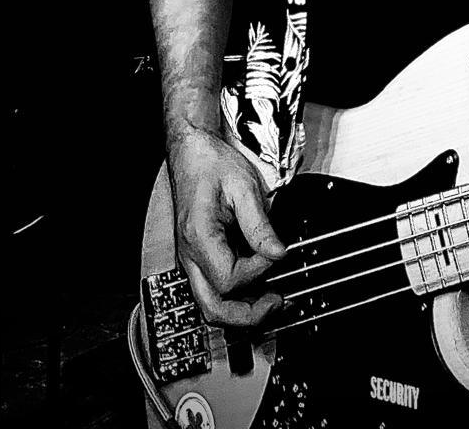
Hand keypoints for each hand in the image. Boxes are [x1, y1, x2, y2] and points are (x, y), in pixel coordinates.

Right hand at [168, 125, 287, 327]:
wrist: (191, 152)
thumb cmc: (211, 164)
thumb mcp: (242, 186)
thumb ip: (260, 224)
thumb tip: (278, 254)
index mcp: (198, 237)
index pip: (229, 279)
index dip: (258, 271)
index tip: (276, 252)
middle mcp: (190, 254)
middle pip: (213, 307)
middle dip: (247, 315)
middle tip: (277, 302)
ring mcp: (191, 258)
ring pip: (210, 304)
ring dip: (240, 311)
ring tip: (270, 299)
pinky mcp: (197, 257)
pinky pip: (212, 288)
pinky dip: (234, 296)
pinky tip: (256, 285)